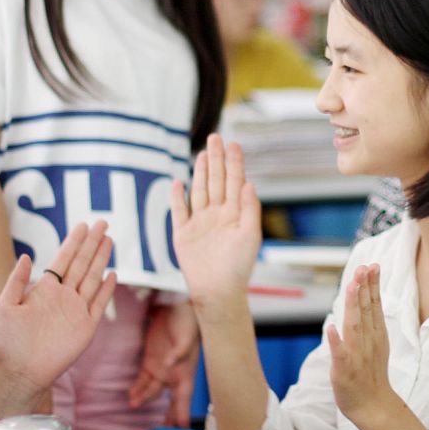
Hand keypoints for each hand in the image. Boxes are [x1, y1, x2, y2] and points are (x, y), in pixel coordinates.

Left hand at [0, 221, 116, 391]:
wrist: (20, 371)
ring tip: (109, 240)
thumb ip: (16, 281)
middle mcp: (63, 296)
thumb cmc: (8, 341)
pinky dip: (106, 290)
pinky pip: (99, 304)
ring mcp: (76, 311)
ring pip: (93, 279)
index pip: (63, 259)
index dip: (74, 242)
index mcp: (45, 289)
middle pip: (82, 264)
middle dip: (92, 243)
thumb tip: (27, 256)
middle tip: (102, 222)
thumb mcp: (6, 306)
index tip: (82, 224)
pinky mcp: (85, 328)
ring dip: (101, 259)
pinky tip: (113, 274)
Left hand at [128, 300, 199, 427]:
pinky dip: (138, 388)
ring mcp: (162, 367)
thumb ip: (180, 350)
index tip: (180, 429)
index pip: (184, 397)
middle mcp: (175, 373)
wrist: (177, 302)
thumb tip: (171, 365)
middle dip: (166, 417)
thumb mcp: (186, 334)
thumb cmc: (187, 319)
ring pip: (153, 391)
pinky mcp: (151, 359)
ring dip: (144, 399)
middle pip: (171, 401)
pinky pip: (144, 379)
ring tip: (134, 406)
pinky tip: (131, 396)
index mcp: (186, 370)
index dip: (182, 413)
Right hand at [170, 134, 261, 321]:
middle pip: (216, 181)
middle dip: (216, 159)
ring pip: (199, 191)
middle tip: (216, 137)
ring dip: (200, 172)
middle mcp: (217, 215)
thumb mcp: (251, 236)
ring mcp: (200, 223)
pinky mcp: (183, 234)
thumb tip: (249, 183)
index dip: (234, 163)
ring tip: (202, 153)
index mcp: (235, 214)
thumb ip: (250, 209)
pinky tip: (178, 182)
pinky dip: (177, 196)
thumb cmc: (238, 267)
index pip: (235, 182)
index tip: (233, 144)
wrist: (217, 292)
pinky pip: (179, 211)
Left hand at [326, 264, 397, 429]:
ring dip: (353, 306)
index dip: (372, 285)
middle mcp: (367, 341)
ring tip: (351, 286)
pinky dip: (336, 341)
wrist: (374, 407)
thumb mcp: (375, 343)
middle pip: (366, 310)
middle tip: (364, 267)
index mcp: (375, 334)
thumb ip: (369, 319)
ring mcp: (357, 355)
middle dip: (364, 288)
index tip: (371, 265)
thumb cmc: (370, 373)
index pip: (373, 305)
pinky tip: (330, 327)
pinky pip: (340, 354)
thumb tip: (366, 293)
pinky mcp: (344, 370)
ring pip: (354, 326)